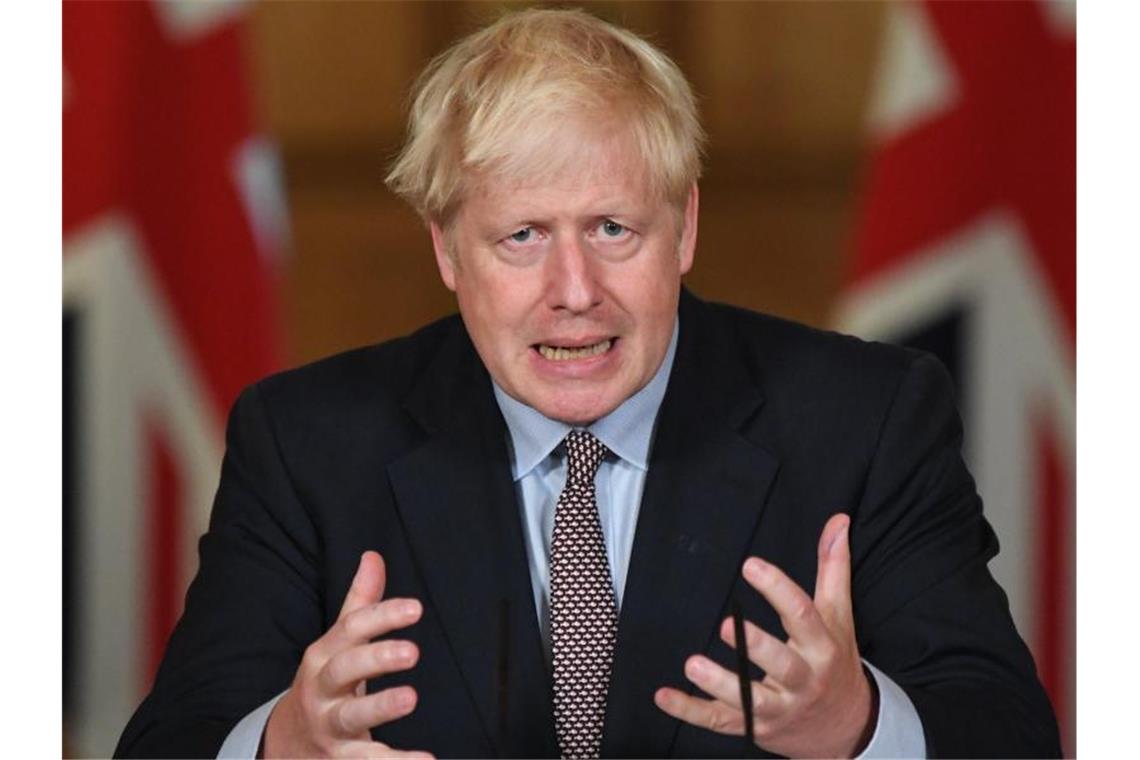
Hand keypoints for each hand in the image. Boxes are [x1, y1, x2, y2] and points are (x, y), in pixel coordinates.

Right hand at [263, 551, 432, 758]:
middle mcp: (323, 689)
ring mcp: (330, 725)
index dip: (383, 616)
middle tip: (412, 651)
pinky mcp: (342, 758)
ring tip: (410, 698)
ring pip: (351, 716)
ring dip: (380, 707)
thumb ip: (359, 604)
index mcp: (325, 654)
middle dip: (376, 658)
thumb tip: (373, 556)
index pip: (352, 629)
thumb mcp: (337, 643)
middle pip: (345, 669)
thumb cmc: (326, 684)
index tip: (416, 608)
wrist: (287, 743)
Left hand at [654, 514, 874, 757]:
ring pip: (750, 700)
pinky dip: (690, 711)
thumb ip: (833, 568)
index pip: (803, 616)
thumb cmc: (836, 662)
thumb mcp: (839, 617)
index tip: (751, 565)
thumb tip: (838, 521)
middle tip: (727, 625)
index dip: (778, 590)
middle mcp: (803, 680)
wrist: (847, 729)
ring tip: (693, 664)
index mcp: (822, 647)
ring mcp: (779, 708)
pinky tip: (664, 696)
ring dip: (720, 684)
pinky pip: (721, 721)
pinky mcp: (755, 728)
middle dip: (756, 647)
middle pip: (782, 665)